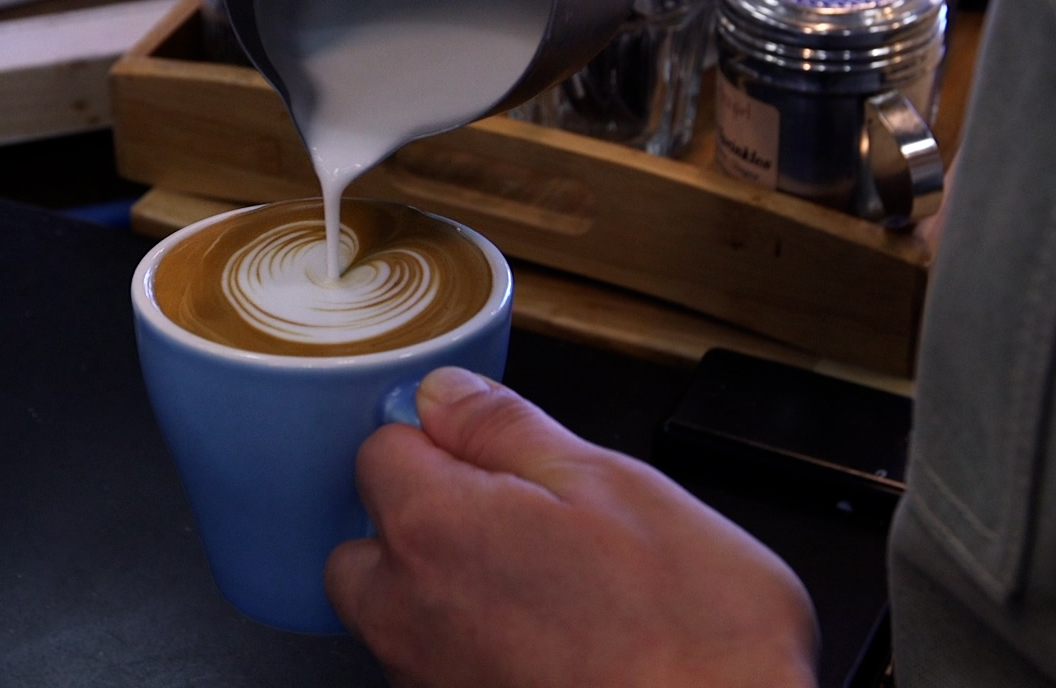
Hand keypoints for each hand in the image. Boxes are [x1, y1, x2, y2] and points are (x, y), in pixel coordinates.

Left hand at [326, 367, 817, 687]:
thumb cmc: (689, 633)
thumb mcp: (612, 484)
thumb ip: (506, 429)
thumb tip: (445, 395)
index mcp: (435, 530)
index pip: (380, 451)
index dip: (439, 441)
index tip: (491, 453)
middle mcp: (407, 617)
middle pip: (366, 548)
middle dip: (421, 527)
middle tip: (516, 524)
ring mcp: (429, 683)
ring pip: (400, 620)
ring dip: (449, 596)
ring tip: (551, 593)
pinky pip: (441, 672)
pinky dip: (478, 654)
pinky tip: (554, 648)